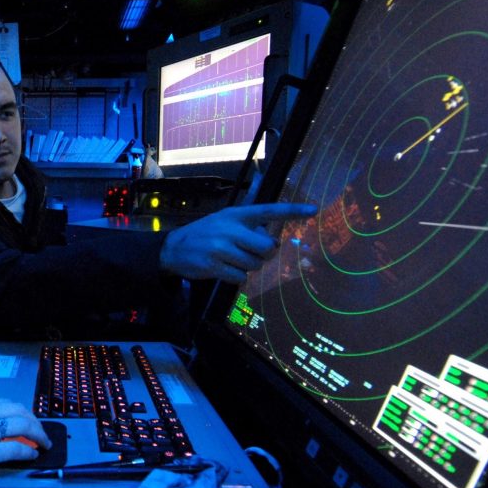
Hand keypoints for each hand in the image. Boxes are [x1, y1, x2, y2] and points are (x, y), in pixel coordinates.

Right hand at [0, 394, 51, 486]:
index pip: (8, 403)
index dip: (24, 413)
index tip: (29, 420)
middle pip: (20, 411)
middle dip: (36, 422)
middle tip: (41, 432)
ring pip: (23, 426)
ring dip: (38, 435)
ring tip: (43, 443)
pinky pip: (16, 448)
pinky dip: (28, 451)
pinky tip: (31, 454)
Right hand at [159, 202, 316, 282]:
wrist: (173, 248)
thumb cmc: (205, 233)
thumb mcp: (224, 219)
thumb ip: (247, 219)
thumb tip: (267, 211)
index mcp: (236, 214)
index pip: (269, 210)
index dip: (293, 211)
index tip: (314, 210)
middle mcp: (230, 228)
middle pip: (267, 246)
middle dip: (263, 254)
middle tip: (250, 252)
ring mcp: (221, 248)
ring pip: (255, 264)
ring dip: (248, 266)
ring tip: (232, 260)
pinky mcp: (214, 266)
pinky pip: (241, 277)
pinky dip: (236, 277)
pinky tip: (224, 269)